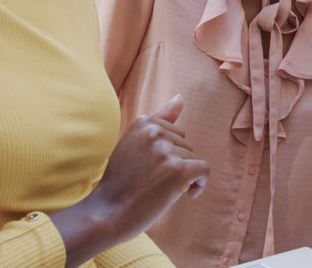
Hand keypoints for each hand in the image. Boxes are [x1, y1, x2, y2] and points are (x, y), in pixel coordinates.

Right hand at [51, 95, 209, 266]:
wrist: (106, 214)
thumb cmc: (121, 182)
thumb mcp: (135, 143)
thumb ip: (159, 119)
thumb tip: (180, 97)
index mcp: (143, 122)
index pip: (175, 133)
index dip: (168, 154)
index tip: (150, 169)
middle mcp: (154, 131)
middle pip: (186, 145)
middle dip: (176, 164)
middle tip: (152, 181)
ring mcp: (166, 150)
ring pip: (194, 159)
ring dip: (184, 177)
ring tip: (160, 189)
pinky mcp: (178, 170)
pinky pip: (204, 171)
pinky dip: (199, 185)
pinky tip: (184, 194)